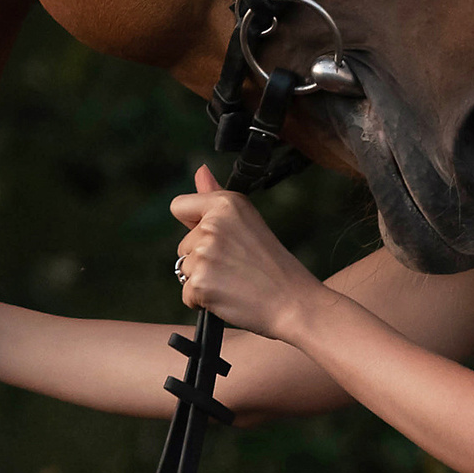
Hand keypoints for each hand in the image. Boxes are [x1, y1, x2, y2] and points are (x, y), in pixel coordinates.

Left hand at [169, 166, 325, 340]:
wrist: (294, 303)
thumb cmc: (273, 265)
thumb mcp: (247, 221)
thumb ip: (215, 197)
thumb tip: (200, 170)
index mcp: (226, 204)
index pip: (179, 206)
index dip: (193, 225)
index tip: (218, 239)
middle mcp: (213, 225)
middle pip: (183, 245)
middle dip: (202, 259)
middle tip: (237, 266)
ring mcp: (205, 254)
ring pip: (185, 270)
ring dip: (203, 281)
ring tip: (235, 282)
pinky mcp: (200, 283)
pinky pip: (187, 295)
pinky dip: (203, 301)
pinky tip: (229, 297)